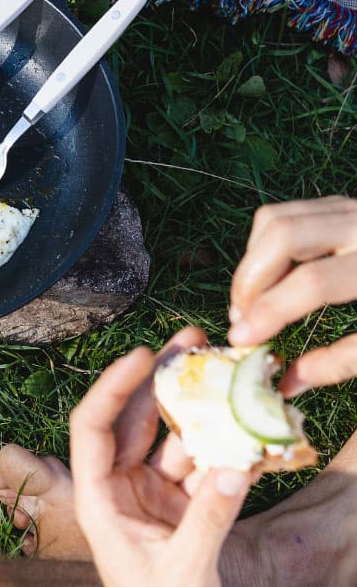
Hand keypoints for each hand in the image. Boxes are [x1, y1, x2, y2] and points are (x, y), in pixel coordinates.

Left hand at [70, 330, 255, 586]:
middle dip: (157, 378)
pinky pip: (194, 463)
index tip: (142, 355)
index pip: (92, 427)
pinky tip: (239, 420)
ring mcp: (145, 494)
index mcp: (97, 500)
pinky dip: (216, 445)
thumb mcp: (185, 571)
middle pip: (130, 418)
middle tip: (189, 339)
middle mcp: (116, 489)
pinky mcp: (174, 506)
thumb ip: (209, 518)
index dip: (113, 387)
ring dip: (191, 405)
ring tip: (217, 365)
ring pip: (166, 435)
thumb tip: (234, 469)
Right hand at [228, 196, 356, 392]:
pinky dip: (265, 247)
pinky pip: (285, 215)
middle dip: (250, 280)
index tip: (241, 341)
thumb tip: (287, 383)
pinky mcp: (340, 204)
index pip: (312, 282)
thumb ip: (341, 361)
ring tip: (250, 303)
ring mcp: (350, 207)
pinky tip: (270, 281)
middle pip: (282, 235)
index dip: (271, 313)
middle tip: (242, 320)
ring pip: (275, 219)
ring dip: (252, 262)